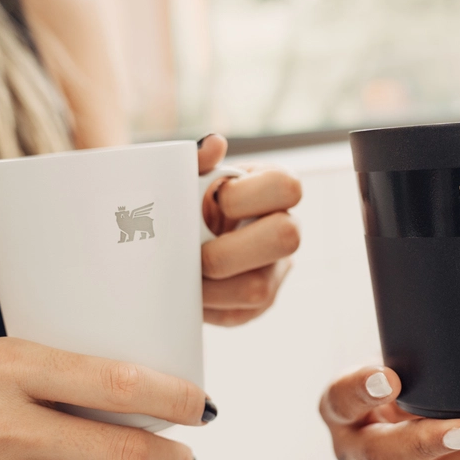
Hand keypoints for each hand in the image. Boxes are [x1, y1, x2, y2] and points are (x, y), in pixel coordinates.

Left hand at [197, 133, 301, 325]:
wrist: (171, 239)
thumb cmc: (186, 201)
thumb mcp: (188, 177)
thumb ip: (197, 160)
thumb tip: (214, 145)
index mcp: (274, 189)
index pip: (287, 187)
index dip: (247, 197)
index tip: (215, 201)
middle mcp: (287, 229)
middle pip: (288, 238)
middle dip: (231, 249)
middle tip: (197, 252)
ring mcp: (276, 270)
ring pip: (259, 288)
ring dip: (211, 286)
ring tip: (183, 276)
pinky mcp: (258, 305)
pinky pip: (237, 313)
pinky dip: (205, 305)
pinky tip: (188, 292)